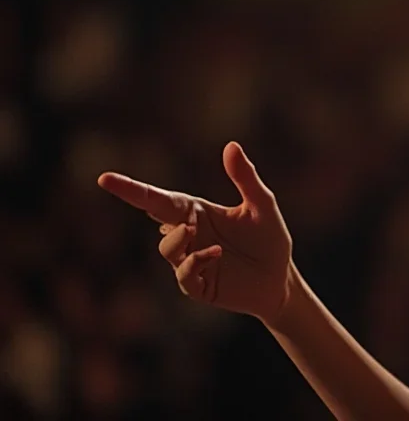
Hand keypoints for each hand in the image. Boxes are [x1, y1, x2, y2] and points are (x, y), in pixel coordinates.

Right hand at [97, 142, 293, 323]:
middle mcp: (188, 233)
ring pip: (166, 247)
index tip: (105, 179)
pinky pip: (183, 274)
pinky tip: (216, 254)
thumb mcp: (262, 205)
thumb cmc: (270, 238)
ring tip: (194, 231)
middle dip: (135, 198)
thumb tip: (231, 145)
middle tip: (121, 186)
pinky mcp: (197, 285)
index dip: (132, 189)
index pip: (160, 198)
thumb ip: (245, 178)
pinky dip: (193, 262)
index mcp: (197, 211)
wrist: (280, 279)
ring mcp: (189, 260)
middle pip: (153, 214)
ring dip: (176, 238)